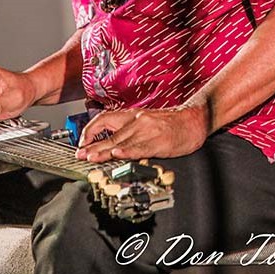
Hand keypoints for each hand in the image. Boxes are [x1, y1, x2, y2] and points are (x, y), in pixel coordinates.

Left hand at [74, 104, 209, 162]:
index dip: (91, 131)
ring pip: (121, 142)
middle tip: (80, 154)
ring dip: (104, 151)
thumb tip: (112, 143)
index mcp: (133, 116)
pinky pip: (140, 147)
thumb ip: (130, 130)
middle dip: (93, 145)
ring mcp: (148, 130)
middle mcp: (137, 121)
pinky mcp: (159, 141)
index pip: (104, 119)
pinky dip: (127, 151)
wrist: (194, 120)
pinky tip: (117, 155)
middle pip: (110, 134)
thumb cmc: (172, 124)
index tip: (83, 143)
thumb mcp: (147, 121)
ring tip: (91, 158)